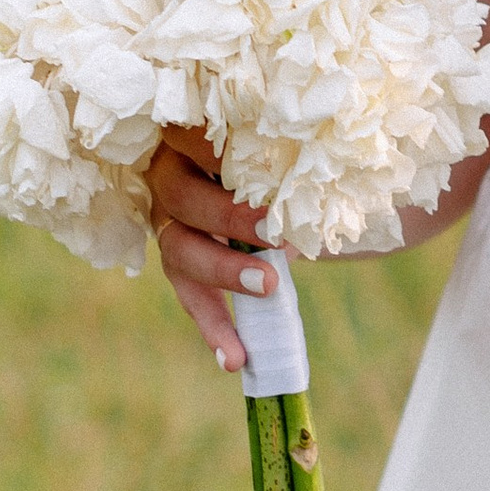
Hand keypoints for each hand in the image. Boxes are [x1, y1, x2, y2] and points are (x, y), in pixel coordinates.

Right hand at [148, 125, 279, 370]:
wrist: (291, 184)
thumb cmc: (286, 153)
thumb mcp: (288, 149)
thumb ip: (288, 159)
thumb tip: (320, 176)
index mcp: (191, 131)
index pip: (191, 132)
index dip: (211, 146)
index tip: (251, 161)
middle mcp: (169, 172)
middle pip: (182, 196)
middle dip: (228, 217)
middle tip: (273, 233)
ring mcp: (169, 219)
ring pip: (179, 249)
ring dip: (223, 272)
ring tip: (267, 288)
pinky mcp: (180, 259)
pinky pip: (191, 295)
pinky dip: (214, 327)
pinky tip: (234, 359)